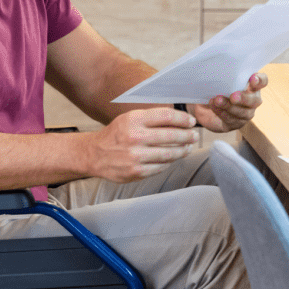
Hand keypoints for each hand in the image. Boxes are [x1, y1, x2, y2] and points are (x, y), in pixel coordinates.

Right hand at [84, 107, 199, 182]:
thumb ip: (151, 118)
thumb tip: (178, 120)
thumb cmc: (116, 135)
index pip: (166, 116)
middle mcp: (135, 137)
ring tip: (187, 147)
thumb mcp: (129, 119)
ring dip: (182, 150)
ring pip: (169, 154)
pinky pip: (161, 167)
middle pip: (171, 136)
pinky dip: (170, 162)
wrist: (95, 154)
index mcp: (133, 120)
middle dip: (187, 136)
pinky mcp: (136, 171)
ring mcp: (136, 156)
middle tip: (194, 136)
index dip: (182, 119)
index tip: (191, 122)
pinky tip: (173, 158)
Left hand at [193, 73, 267, 132]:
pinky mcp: (235, 123)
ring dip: (229, 106)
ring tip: (217, 100)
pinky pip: (230, 120)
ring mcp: (245, 114)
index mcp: (252, 86)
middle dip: (244, 98)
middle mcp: (252, 100)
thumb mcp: (219, 79)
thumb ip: (223, 75)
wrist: (206, 106)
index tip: (252, 78)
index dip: (260, 80)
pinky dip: (221, 112)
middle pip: (255, 100)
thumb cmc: (216, 88)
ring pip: (242, 113)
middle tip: (233, 96)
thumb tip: (216, 68)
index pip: (262, 81)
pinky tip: (213, 106)